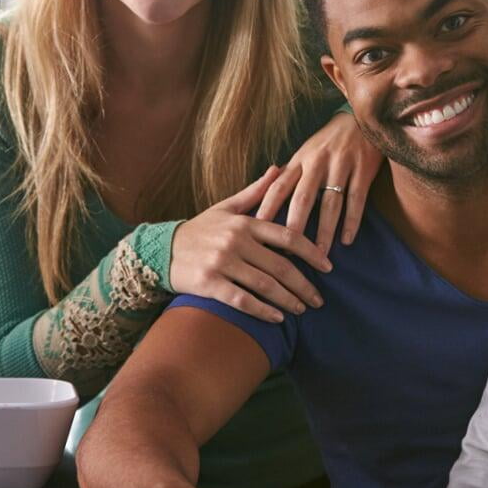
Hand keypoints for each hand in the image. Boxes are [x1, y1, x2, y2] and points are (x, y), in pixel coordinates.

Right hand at [171, 165, 333, 321]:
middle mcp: (235, 241)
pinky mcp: (209, 284)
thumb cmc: (199, 230)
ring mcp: (222, 263)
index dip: (312, 253)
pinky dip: (263, 311)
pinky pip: (242, 300)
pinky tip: (277, 319)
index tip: (328, 266)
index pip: (288, 236)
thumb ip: (256, 191)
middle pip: (280, 266)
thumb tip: (280, 168)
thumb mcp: (226, 208)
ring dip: (288, 301)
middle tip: (319, 299)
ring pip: (265, 285)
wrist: (159, 250)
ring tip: (301, 309)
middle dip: (304, 285)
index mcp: (244, 223)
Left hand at [255, 111, 382, 255]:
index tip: (256, 232)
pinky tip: (347, 240)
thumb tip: (264, 200)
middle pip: (302, 198)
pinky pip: (356, 199)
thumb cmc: (328, 142)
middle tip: (286, 254)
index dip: (267, 209)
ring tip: (319, 256)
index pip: (278, 187)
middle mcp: (317, 163)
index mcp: (300, 160)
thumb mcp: (305, 153)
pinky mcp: (363, 169)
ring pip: (330, 204)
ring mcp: (341, 165)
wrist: (361, 118)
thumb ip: (289, 175)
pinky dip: (351, 221)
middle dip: (294, 226)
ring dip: (325, 232)